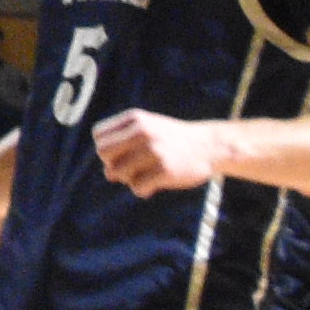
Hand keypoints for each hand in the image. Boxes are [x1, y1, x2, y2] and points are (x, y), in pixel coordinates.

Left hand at [89, 111, 222, 193]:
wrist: (209, 146)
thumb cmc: (172, 140)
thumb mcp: (147, 130)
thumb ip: (123, 146)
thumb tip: (108, 174)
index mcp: (135, 119)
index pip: (99, 136)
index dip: (106, 149)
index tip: (122, 155)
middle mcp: (143, 132)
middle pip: (103, 153)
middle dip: (112, 164)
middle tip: (129, 169)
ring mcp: (154, 150)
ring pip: (118, 172)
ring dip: (128, 179)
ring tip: (143, 177)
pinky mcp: (165, 169)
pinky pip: (137, 187)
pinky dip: (142, 190)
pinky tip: (152, 187)